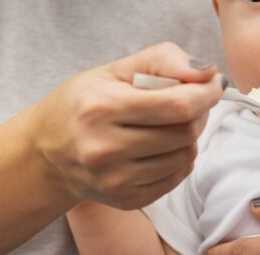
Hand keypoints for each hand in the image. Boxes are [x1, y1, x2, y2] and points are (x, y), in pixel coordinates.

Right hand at [30, 42, 223, 208]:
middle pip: (186, 132)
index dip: (206, 93)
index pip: (178, 105)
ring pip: (186, 155)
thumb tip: (208, 73)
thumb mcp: (117, 69)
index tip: (213, 83)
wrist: (46, 152)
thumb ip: (164, 60)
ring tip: (169, 123)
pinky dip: (179, 157)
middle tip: (190, 101)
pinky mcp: (125, 199)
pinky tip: (160, 146)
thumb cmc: (85, 102)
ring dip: (190, 136)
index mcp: (101, 107)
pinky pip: (177, 176)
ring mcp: (114, 180)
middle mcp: (104, 148)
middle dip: (200, 112)